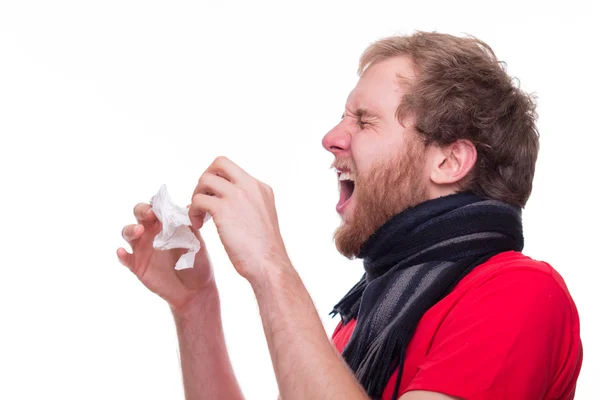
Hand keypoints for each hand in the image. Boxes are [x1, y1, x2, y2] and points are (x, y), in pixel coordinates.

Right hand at [117, 203, 214, 310]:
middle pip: (139, 214)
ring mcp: (142, 249)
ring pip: (128, 232)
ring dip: (130, 229)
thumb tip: (188, 205)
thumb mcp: (196, 242)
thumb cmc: (198, 263)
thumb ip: (189, 225)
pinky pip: (125, 259)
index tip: (160, 206)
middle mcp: (151, 232)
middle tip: (149, 215)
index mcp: (166, 224)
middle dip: (142, 211)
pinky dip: (121, 254)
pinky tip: (122, 252)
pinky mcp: (137, 266)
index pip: (156, 207)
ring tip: (138, 231)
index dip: (156, 203)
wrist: (195, 290)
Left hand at [189, 157, 289, 280]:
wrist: (269, 264)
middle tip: (204, 199)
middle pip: (219, 163)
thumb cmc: (265, 250)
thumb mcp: (263, 217)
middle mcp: (249, 186)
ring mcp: (237, 196)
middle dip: (205, 179)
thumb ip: (250, 204)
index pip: (233, 171)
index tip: (216, 199)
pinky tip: (198, 224)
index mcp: (260, 188)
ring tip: (200, 215)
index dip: (219, 182)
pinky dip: (193, 211)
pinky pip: (197, 200)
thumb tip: (230, 204)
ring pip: (205, 179)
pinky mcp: (223, 209)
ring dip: (197, 195)